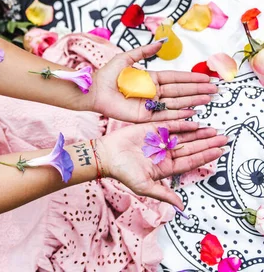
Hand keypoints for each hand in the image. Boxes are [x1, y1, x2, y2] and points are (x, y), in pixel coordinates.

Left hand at [87, 41, 217, 122]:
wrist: (94, 90)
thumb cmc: (106, 75)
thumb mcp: (126, 58)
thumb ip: (144, 51)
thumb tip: (161, 42)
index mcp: (150, 79)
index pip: (175, 78)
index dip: (191, 78)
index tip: (206, 78)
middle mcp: (153, 93)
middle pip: (180, 91)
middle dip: (197, 90)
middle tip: (215, 90)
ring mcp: (150, 105)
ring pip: (175, 103)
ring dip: (192, 101)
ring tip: (208, 99)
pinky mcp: (144, 116)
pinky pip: (164, 116)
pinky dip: (178, 115)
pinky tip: (192, 113)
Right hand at [98, 120, 226, 207]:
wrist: (106, 155)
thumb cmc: (123, 172)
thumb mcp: (145, 187)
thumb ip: (164, 194)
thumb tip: (182, 207)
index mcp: (166, 167)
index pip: (191, 161)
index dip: (206, 156)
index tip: (220, 151)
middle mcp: (165, 153)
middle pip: (191, 148)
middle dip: (208, 143)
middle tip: (224, 137)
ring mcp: (159, 140)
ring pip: (184, 136)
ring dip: (199, 133)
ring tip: (214, 129)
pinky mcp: (151, 128)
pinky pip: (170, 125)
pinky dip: (183, 124)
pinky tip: (195, 123)